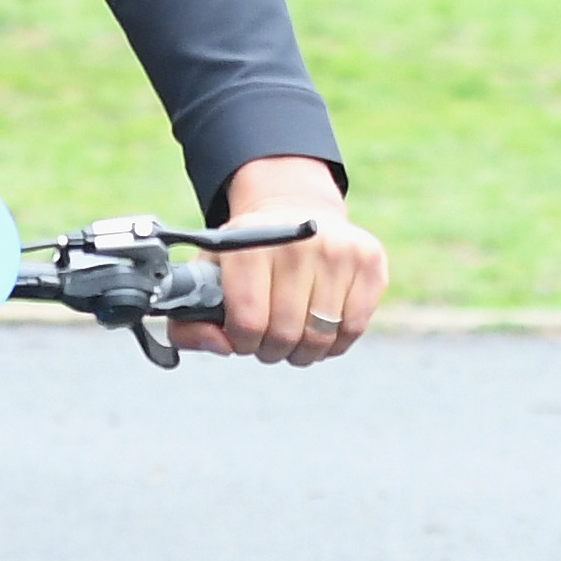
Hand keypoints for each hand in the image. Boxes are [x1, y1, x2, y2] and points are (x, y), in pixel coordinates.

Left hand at [179, 159, 385, 367]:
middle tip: (269, 340)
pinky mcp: (369, 260)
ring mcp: (338, 250)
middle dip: (272, 349)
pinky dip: (335, 341)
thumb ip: (190, 320)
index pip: (249, 323)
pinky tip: (321, 327)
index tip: (242, 336)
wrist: (295, 209)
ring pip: (321, 338)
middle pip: (286, 335)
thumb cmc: (246, 254)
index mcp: (249, 246)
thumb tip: (220, 345)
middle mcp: (297, 244)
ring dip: (304, 351)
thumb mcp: (209, 273)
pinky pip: (354, 329)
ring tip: (293, 338)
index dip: (243, 342)